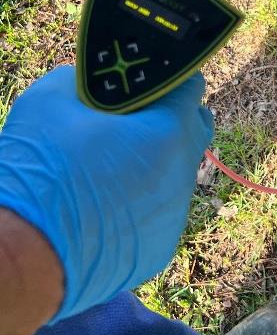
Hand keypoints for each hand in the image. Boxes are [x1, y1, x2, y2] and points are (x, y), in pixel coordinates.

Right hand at [0, 65, 212, 321]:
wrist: (24, 254)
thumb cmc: (41, 172)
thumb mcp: (51, 100)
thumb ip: (82, 80)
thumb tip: (86, 82)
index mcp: (169, 130)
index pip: (189, 86)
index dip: (167, 80)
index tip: (145, 84)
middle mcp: (182, 172)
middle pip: (194, 130)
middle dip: (172, 118)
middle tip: (133, 119)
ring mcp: (174, 214)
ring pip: (178, 174)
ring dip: (157, 163)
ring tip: (112, 165)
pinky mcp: (160, 248)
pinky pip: (160, 212)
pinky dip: (143, 202)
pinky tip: (107, 204)